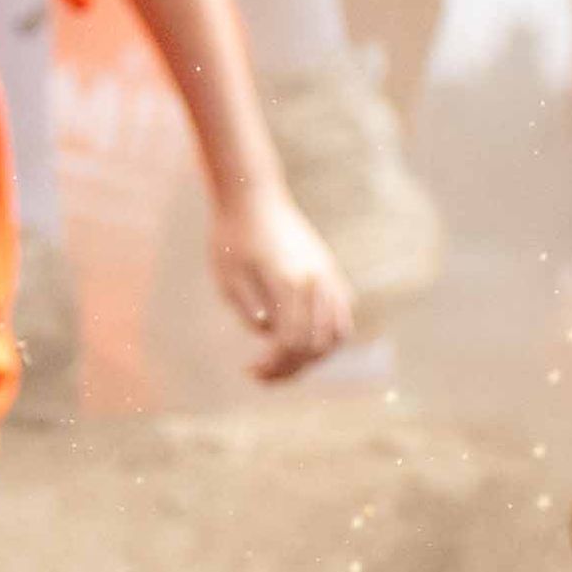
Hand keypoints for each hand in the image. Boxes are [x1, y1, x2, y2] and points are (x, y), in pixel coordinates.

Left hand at [214, 183, 356, 381]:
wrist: (252, 196)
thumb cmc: (233, 237)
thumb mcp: (228, 281)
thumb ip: (250, 315)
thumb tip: (272, 339)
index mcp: (287, 284)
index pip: (291, 343)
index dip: (273, 366)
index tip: (251, 371)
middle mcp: (315, 281)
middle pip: (316, 345)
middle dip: (291, 368)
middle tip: (264, 375)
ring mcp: (328, 275)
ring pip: (336, 334)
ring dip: (314, 356)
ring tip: (286, 362)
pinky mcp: (331, 270)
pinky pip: (343, 314)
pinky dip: (329, 335)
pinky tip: (305, 340)